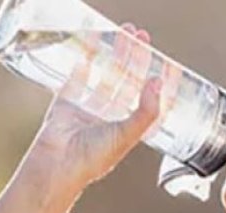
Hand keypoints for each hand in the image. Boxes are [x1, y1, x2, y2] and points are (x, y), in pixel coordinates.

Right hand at [27, 23, 172, 188]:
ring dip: (115, 55)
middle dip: (136, 59)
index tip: (168, 66)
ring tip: (124, 34)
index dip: (158, 84)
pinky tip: (93, 48)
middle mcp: (109, 118)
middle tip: (142, 38)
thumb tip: (157, 83)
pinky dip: (85, 62)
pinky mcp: (67, 102)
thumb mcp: (128, 136)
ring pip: (105, 75)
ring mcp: (87, 109)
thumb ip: (146, 111)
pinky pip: (77, 77)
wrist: (57, 163)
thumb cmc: (93, 158)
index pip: (148, 102)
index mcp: (126, 129)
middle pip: (127, 82)